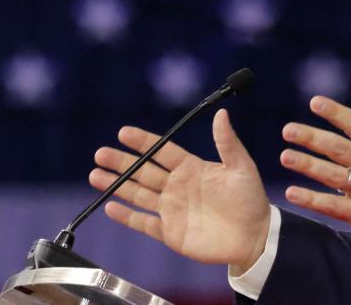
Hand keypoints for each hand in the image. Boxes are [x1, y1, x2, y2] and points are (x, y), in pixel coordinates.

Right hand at [89, 108, 270, 272]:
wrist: (254, 237)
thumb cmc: (251, 200)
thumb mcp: (241, 167)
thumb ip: (227, 142)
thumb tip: (221, 114)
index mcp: (192, 168)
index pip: (162, 151)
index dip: (143, 142)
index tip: (123, 132)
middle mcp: (177, 186)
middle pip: (143, 171)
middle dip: (121, 162)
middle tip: (100, 153)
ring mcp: (172, 209)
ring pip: (138, 194)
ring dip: (117, 185)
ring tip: (96, 175)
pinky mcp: (170, 232)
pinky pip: (144, 223)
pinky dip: (127, 216)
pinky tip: (110, 207)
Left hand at [280, 77, 350, 245]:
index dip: (336, 113)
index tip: (315, 102)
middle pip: (338, 148)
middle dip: (312, 138)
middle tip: (288, 130)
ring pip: (331, 175)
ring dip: (307, 165)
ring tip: (285, 156)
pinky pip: (332, 206)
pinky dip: (311, 199)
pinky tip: (291, 192)